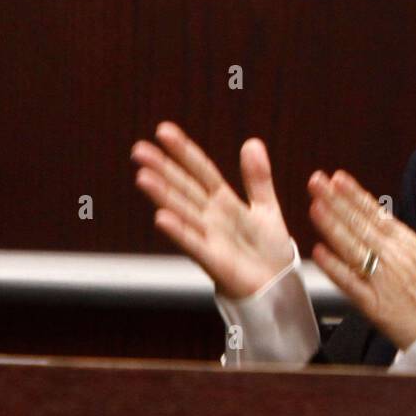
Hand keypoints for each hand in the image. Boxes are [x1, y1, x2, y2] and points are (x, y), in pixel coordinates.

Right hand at [131, 122, 294, 299]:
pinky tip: (161, 217)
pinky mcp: (213, 259)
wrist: (277, 284)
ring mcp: (209, 237)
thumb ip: (257, 177)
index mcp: (224, 202)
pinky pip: (194, 243)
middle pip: (184, 187)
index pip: (201, 171)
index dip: (184, 151)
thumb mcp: (266, 206)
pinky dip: (179, 231)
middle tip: (138, 150)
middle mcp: (211, 217)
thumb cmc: (268, 249)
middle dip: (163, 169)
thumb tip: (252, 142)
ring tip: (143, 176)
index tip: (163, 130)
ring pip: (183, 211)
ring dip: (163, 195)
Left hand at [307, 169, 415, 349]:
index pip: (378, 214)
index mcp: (411, 245)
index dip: (356, 195)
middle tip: (317, 182)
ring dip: (331, 226)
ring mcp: (381, 281)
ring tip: (314, 206)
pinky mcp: (373, 306)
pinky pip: (350, 283)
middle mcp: (393, 259)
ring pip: (352, 248)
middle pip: (359, 225)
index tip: (339, 178)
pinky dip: (334, 267)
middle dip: (336, 201)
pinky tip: (319, 251)